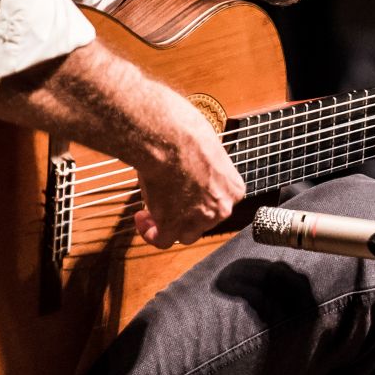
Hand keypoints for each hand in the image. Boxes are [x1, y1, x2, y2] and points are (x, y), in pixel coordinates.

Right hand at [133, 98, 244, 248]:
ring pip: (185, 234)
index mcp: (233, 190)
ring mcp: (198, 220)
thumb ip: (205, 168)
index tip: (186, 191)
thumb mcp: (209, 150)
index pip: (219, 204)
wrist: (168, 138)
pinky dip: (151, 233)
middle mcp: (221, 209)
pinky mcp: (172, 225)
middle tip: (166, 201)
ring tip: (150, 211)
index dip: (200, 200)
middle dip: (185, 213)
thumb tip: (192, 168)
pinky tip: (142, 218)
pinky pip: (162, 240)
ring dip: (168, 226)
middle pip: (204, 221)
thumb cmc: (187, 134)